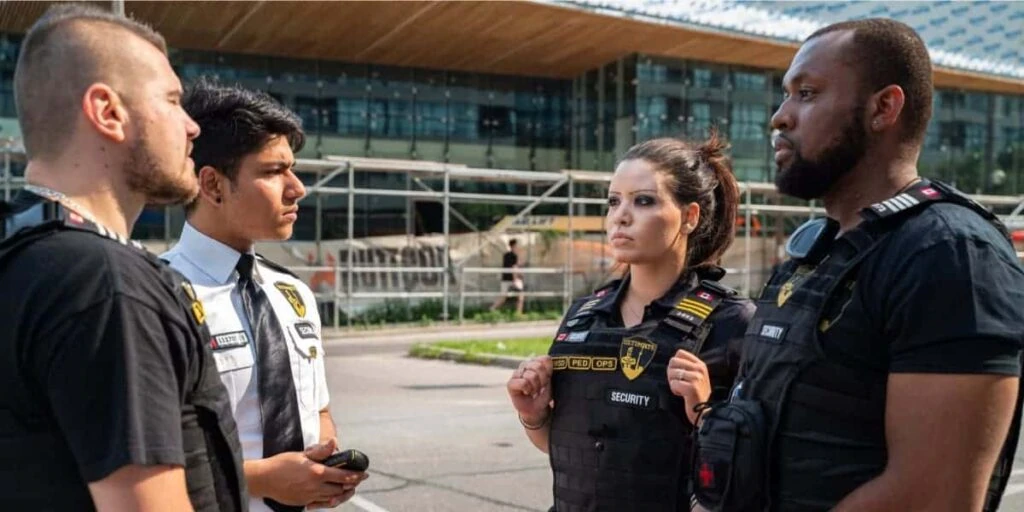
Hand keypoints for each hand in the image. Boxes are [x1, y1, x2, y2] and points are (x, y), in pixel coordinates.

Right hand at [250, 440, 368, 506]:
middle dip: (352, 486)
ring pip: (332, 498)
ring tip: (348, 489)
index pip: (343, 476)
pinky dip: (329, 500)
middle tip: (358, 481)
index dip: (356, 476)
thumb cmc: (282, 463)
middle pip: (340, 489)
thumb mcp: (302, 454)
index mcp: (317, 472)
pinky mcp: (303, 502)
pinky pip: (321, 503)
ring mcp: (309, 496)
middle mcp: (315, 486)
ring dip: (342, 494)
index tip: (365, 474)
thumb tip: (335, 442)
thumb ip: (321, 451)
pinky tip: (332, 496)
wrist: (264, 479)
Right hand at [507, 356, 553, 426]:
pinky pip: (523, 382)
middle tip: (540, 387)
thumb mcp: (550, 383)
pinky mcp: (510, 383)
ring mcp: (517, 373)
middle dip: (543, 380)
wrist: (535, 410)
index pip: (545, 359)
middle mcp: (525, 365)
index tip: (548, 380)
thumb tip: (547, 363)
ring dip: (535, 387)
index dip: (549, 371)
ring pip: (531, 375)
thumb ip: (548, 372)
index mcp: (536, 362)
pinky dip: (528, 389)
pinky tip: (526, 392)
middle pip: (538, 366)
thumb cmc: (543, 395)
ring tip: (533, 391)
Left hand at [667, 349, 711, 425]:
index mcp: (700, 364)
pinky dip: (674, 390)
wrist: (704, 411)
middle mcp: (699, 369)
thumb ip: (687, 367)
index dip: (675, 363)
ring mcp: (696, 378)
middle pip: (673, 361)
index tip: (679, 373)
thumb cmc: (696, 394)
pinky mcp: (692, 387)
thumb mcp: (696, 376)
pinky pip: (674, 384)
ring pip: (672, 372)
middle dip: (671, 373)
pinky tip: (682, 394)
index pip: (680, 353)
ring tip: (681, 389)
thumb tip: (672, 360)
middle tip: (678, 382)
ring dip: (672, 383)